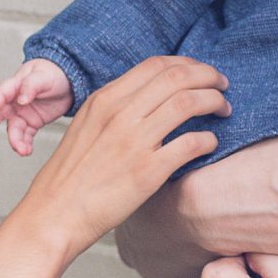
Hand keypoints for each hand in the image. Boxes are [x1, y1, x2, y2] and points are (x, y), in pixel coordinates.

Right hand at [0, 59, 75, 154]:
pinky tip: (27, 151)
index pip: (0, 95)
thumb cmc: (53, 73)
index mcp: (15, 86)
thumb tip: (21, 99)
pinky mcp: (32, 123)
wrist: (69, 82)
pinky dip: (25, 144)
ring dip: (15, 141)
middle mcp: (15, 101)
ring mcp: (23, 113)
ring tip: (23, 151)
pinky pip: (25, 136)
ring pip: (13, 129)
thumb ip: (31, 86)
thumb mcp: (43, 76)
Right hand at [9, 56, 228, 259]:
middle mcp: (120, 113)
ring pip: (188, 102)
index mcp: (105, 99)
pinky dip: (209, 139)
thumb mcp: (86, 127)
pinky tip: (211, 143)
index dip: (187, 64)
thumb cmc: (70, 177)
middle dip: (208, 77)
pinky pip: (191, 143)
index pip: (156, 65)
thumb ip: (116, 109)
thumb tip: (150, 100)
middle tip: (222, 86)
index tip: (201, 74)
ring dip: (214, 101)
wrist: (54, 214)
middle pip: (177, 77)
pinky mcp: (147, 171)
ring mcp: (134, 141)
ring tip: (224, 109)